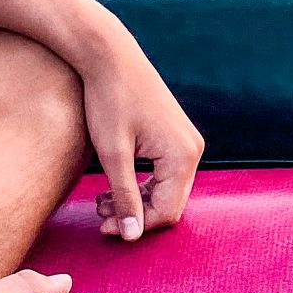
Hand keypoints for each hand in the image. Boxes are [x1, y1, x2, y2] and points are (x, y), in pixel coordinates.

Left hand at [73, 22, 204, 240]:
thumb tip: (131, 236)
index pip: (167, 211)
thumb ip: (124, 196)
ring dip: (135, 201)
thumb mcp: (112, 152)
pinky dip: (139, 185)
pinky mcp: (173, 135)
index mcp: (182, 154)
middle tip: (100, 217)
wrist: (109, 56)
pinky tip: (112, 187)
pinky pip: (163, 173)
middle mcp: (191, 148)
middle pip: (169, 202)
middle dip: (135, 214)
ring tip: (102, 202)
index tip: (104, 229)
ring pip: (165, 190)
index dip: (136, 226)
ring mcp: (185, 140)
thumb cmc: (109, 99)